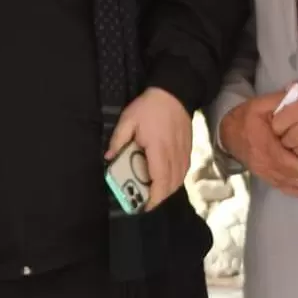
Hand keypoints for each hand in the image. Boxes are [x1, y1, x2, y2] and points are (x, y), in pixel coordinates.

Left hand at [105, 87, 192, 210]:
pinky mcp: (188, 150)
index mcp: (159, 149)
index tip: (143, 205)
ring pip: (179, 180)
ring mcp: (184, 153)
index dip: (153, 197)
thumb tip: (109, 158)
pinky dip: (174, 181)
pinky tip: (163, 179)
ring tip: (151, 192)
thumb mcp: (128, 120)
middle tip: (143, 200)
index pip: (160, 180)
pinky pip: (183, 172)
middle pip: (171, 185)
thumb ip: (118, 140)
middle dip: (158, 197)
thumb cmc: (149, 107)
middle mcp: (174, 154)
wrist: (174, 93)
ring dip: (166, 190)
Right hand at [220, 90, 297, 198]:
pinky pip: (279, 186)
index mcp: (262, 143)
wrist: (227, 133)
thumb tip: (297, 92)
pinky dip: (294, 192)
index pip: (282, 159)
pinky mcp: (263, 175)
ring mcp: (262, 170)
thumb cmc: (245, 117)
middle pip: (288, 173)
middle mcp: (262, 161)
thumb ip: (278, 100)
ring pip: (286, 182)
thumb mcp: (259, 104)